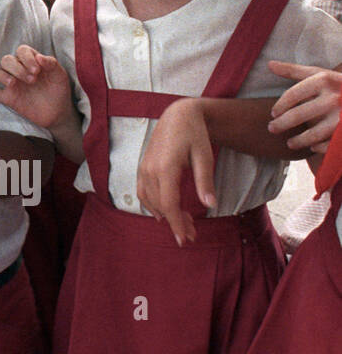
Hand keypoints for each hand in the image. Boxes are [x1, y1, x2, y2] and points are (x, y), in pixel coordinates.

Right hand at [0, 46, 73, 130]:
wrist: (58, 112)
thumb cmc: (58, 89)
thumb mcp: (60, 75)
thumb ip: (52, 64)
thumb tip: (39, 57)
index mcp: (30, 61)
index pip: (21, 51)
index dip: (27, 58)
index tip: (37, 71)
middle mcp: (18, 69)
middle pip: (7, 60)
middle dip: (17, 68)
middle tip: (32, 80)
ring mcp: (12, 83)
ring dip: (1, 75)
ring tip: (13, 84)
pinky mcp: (8, 98)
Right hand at [137, 97, 214, 245]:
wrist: (178, 115)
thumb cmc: (194, 134)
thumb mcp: (204, 156)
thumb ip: (205, 181)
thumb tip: (210, 205)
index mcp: (165, 168)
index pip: (169, 204)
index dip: (177, 224)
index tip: (186, 239)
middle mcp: (150, 170)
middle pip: (161, 205)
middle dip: (175, 223)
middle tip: (192, 235)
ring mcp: (144, 168)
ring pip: (150, 200)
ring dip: (165, 215)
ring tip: (183, 224)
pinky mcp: (143, 167)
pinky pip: (143, 192)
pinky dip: (152, 204)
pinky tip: (163, 212)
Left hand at [268, 61, 341, 152]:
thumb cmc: (339, 86)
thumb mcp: (321, 75)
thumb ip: (295, 71)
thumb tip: (270, 64)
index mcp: (324, 81)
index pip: (293, 95)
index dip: (280, 106)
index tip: (273, 114)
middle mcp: (334, 98)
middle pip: (299, 115)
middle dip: (282, 124)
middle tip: (272, 129)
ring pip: (314, 133)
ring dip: (299, 141)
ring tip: (290, 143)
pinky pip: (331, 144)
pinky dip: (320, 147)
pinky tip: (312, 147)